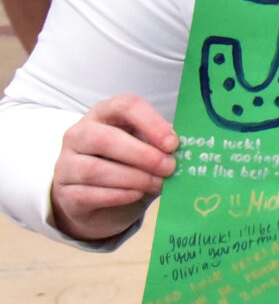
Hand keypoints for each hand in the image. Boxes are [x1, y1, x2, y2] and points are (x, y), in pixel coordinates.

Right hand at [51, 95, 178, 241]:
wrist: (97, 198)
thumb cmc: (128, 164)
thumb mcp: (147, 147)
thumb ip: (162, 144)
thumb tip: (188, 149)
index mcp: (105, 114)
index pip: (124, 105)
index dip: (151, 122)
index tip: (173, 143)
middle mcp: (79, 134)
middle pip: (104, 138)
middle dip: (142, 154)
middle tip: (169, 168)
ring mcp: (66, 163)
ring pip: (94, 169)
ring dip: (132, 178)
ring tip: (157, 184)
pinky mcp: (64, 192)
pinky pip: (87, 193)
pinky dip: (116, 195)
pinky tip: (136, 195)